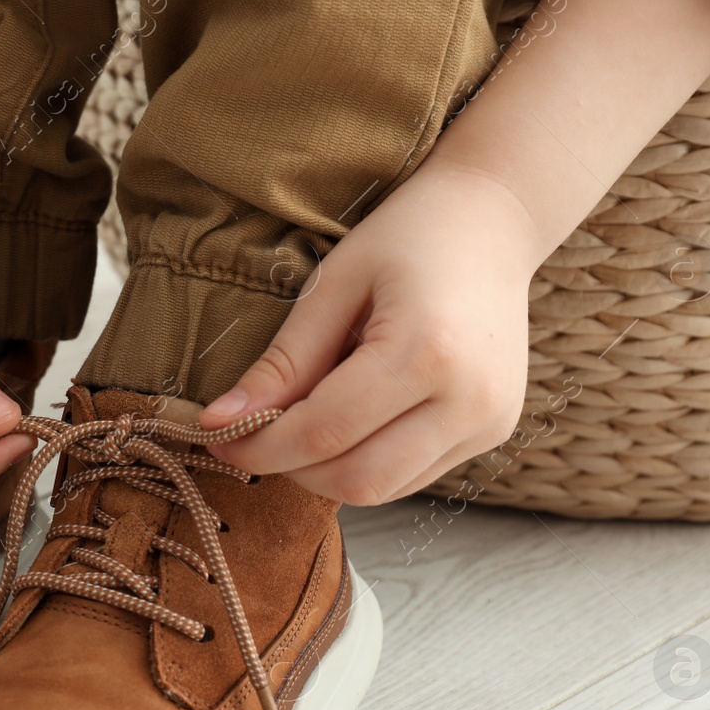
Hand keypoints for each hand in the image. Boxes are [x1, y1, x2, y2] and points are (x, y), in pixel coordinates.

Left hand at [200, 166, 535, 505]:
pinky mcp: (492, 433)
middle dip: (291, 468)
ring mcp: (489, 422)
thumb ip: (282, 362)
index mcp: (428, 352)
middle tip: (253, 435)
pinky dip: (364, 463)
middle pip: (357, 480)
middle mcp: (471, 400)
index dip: (260, 445)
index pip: (324, 432)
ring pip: (383, 490)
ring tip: (300, 422)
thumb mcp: (333, 286)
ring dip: (325, 472)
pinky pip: (410, 477)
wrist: (494, 219)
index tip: (215, 435)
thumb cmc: (408, 237)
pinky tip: (348, 421)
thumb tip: (221, 422)